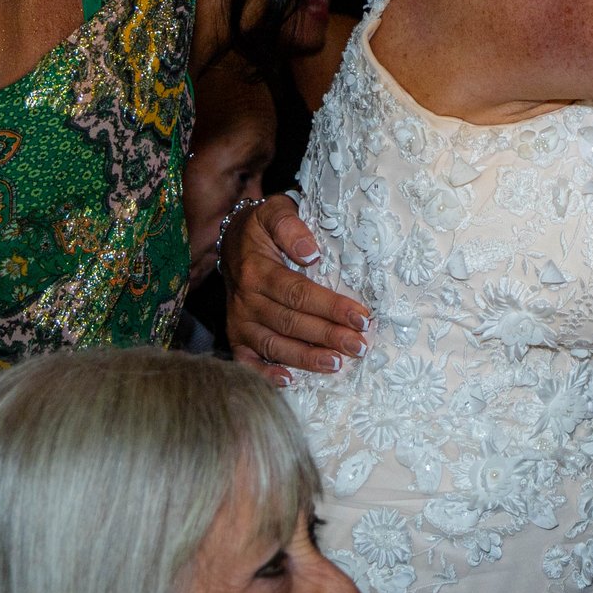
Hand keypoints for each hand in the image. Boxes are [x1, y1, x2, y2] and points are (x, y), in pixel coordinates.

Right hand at [224, 194, 367, 384]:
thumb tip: (310, 252)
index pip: (299, 294)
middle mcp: (246, 300)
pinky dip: (267, 374)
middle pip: (291, 323)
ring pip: (274, 345)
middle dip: (328, 336)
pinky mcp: (236, 336)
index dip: (331, 307)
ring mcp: (239, 321)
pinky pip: (248, 361)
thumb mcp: (274, 211)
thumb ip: (290, 225)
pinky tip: (290, 381)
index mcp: (258, 271)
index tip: (361, 317)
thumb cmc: (262, 227)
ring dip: (307, 358)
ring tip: (337, 364)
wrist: (231, 240)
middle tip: (359, 346)